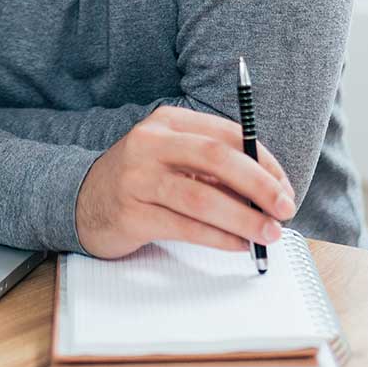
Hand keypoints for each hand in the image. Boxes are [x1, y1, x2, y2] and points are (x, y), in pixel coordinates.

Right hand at [75, 105, 297, 258]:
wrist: (82, 202)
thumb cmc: (143, 181)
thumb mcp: (175, 159)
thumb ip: (215, 168)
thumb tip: (269, 191)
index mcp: (169, 122)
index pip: (227, 134)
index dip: (263, 160)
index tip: (285, 186)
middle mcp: (150, 143)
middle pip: (216, 158)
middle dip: (259, 184)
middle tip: (284, 207)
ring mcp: (137, 178)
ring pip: (202, 198)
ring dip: (243, 218)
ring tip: (268, 233)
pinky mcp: (131, 213)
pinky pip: (184, 227)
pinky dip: (218, 238)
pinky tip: (238, 244)